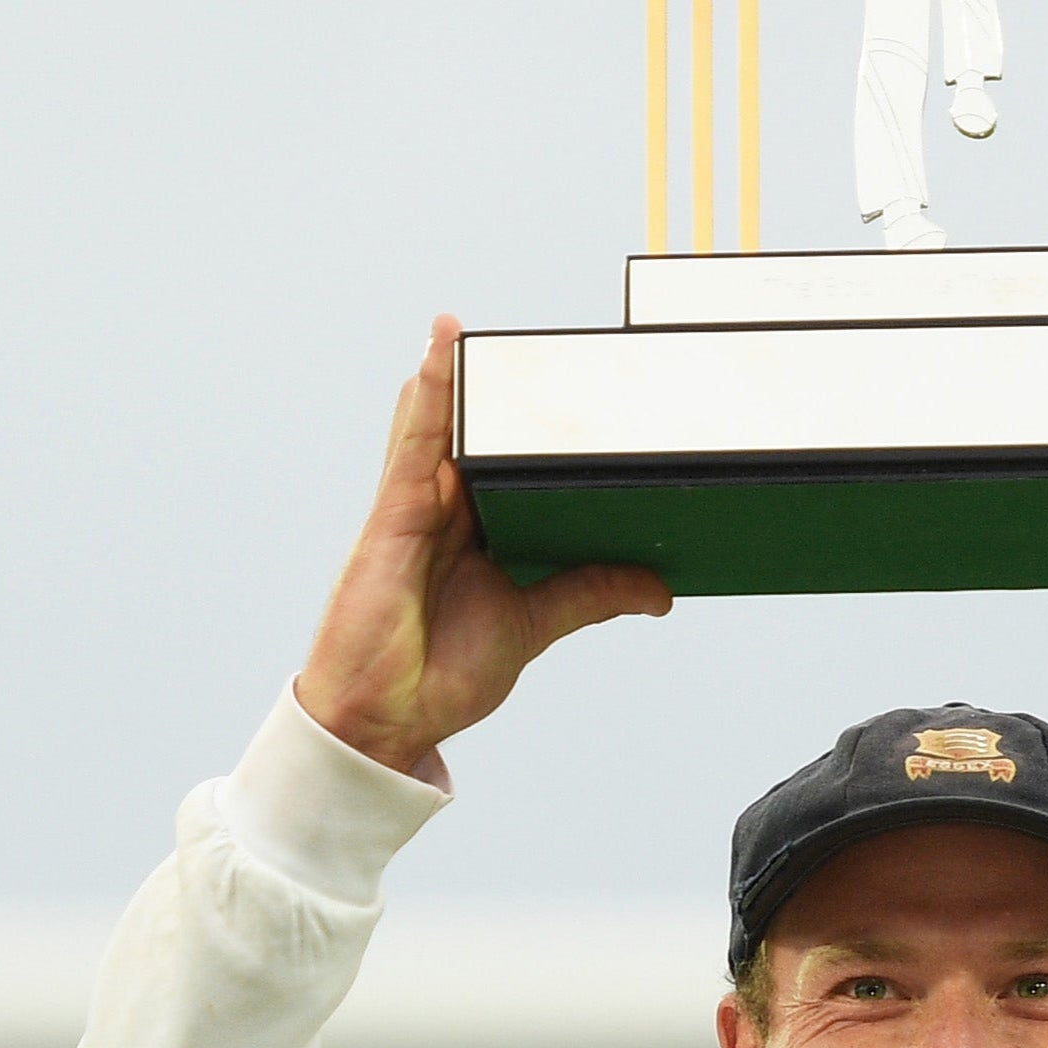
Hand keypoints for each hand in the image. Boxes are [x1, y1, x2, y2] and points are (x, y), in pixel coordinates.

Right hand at [294, 317, 669, 779]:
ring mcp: (416, 509)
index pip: (507, 465)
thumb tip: (660, 590)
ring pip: (437, 428)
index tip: (565, 386)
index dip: (530, 426)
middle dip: (491, 394)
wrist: (386, 718)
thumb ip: (591, 592)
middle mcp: (445, 512)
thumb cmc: (440, 673)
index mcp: (476, 533)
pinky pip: (415, 443)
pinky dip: (427, 395)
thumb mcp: (536, 623)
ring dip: (451, 376)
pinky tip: (438, 352)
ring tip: (467, 329)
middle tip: (525, 347)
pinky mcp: (396, 514)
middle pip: (471, 438)